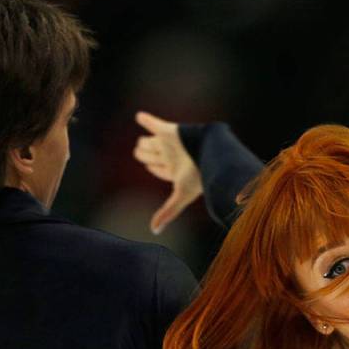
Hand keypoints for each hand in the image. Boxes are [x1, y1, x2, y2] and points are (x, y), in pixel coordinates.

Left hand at [133, 110, 203, 233]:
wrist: (210, 150)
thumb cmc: (199, 175)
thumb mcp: (181, 195)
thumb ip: (168, 212)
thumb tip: (154, 231)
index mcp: (176, 172)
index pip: (160, 170)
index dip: (153, 168)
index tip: (149, 166)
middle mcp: (172, 157)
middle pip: (154, 156)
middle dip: (146, 155)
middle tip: (140, 152)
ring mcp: (170, 143)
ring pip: (151, 143)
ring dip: (144, 143)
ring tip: (141, 142)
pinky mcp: (169, 130)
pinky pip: (155, 124)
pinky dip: (146, 120)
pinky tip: (139, 116)